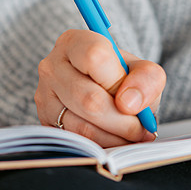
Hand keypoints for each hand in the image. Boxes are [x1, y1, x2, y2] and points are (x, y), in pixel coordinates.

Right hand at [36, 29, 164, 146]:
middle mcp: (52, 67)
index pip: (95, 57)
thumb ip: (147, 78)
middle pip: (88, 99)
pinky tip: (115, 141)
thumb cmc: (122, 78)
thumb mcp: (142, 71)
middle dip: (123, 122)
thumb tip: (129, 104)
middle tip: (142, 130)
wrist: (102, 92)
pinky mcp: (44, 123)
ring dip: (114, 138)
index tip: (134, 101)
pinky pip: (75, 142)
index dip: (119, 83)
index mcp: (73, 43)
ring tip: (131, 137)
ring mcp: (44, 97)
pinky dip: (101, 146)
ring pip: (81, 126)